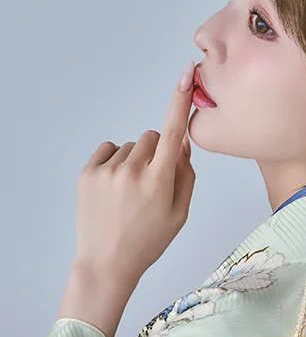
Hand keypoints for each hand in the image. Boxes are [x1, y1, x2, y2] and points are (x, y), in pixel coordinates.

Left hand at [73, 62, 196, 284]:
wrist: (107, 262)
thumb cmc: (148, 241)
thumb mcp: (179, 215)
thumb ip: (185, 176)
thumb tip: (181, 144)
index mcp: (160, 182)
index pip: (173, 132)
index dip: (180, 101)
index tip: (186, 73)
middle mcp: (133, 171)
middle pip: (151, 138)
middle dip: (156, 152)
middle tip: (151, 184)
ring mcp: (108, 171)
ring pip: (130, 147)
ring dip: (134, 161)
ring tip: (129, 194)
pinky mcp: (88, 173)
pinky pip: (108, 150)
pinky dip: (114, 162)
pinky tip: (115, 187)